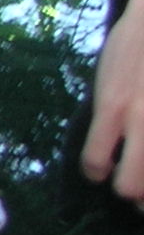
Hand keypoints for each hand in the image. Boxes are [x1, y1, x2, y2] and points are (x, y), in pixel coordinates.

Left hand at [84, 1, 143, 199]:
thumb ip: (109, 114)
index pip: (94, 160)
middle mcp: (142, 119)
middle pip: (131, 185)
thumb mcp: (107, 77)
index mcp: (112, 107)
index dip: (96, 171)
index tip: (101, 169)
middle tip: (132, 181)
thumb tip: (111, 147)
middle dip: (130, 190)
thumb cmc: (133, 44)